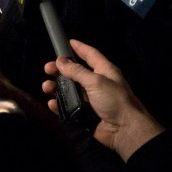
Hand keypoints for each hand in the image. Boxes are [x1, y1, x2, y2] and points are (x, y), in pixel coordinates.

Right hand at [42, 39, 162, 160]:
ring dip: (57, 88)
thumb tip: (61, 61)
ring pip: (70, 91)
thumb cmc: (115, 101)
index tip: (68, 42)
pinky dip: (59, 106)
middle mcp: (98, 84)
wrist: (125, 130)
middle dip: (61, 70)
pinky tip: (52, 103)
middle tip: (47, 68)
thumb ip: (77, 71)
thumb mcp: (96, 81)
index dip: (79, 48)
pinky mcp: (86, 114)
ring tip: (47, 87)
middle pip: (76, 73)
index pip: (91, 55)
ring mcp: (91, 100)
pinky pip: (69, 108)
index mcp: (104, 71)